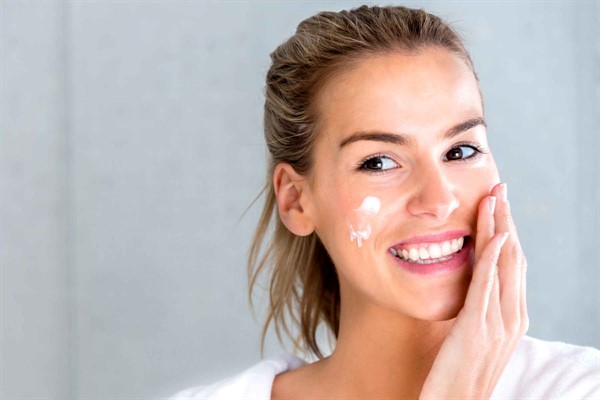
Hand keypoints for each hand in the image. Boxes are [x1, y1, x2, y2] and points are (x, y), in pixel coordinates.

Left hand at [419, 183, 528, 399]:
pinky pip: (488, 286)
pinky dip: (493, 257)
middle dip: (507, 221)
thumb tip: (470, 286)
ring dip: (500, 228)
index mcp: (510, 318)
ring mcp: (498, 324)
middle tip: (499, 191)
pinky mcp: (477, 329)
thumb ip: (475, 310)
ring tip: (494, 199)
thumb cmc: (455, 374)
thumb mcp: (469, 336)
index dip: (507, 233)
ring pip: (505, 265)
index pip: (512, 265)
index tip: (498, 206)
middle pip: (514, 258)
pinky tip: (492, 235)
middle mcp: (511, 318)